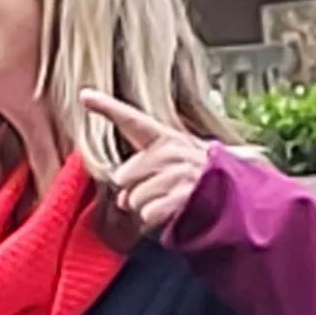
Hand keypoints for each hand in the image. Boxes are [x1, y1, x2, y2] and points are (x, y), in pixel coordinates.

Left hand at [84, 89, 214, 236]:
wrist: (231, 197)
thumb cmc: (191, 180)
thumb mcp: (167, 166)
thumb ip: (138, 173)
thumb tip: (121, 199)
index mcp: (165, 138)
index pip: (132, 120)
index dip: (107, 106)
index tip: (84, 95)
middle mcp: (173, 150)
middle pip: (122, 178)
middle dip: (134, 191)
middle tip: (160, 190)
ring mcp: (180, 172)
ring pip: (133, 199)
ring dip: (145, 207)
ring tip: (170, 199)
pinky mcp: (184, 195)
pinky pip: (147, 213)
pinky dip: (155, 219)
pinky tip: (174, 211)